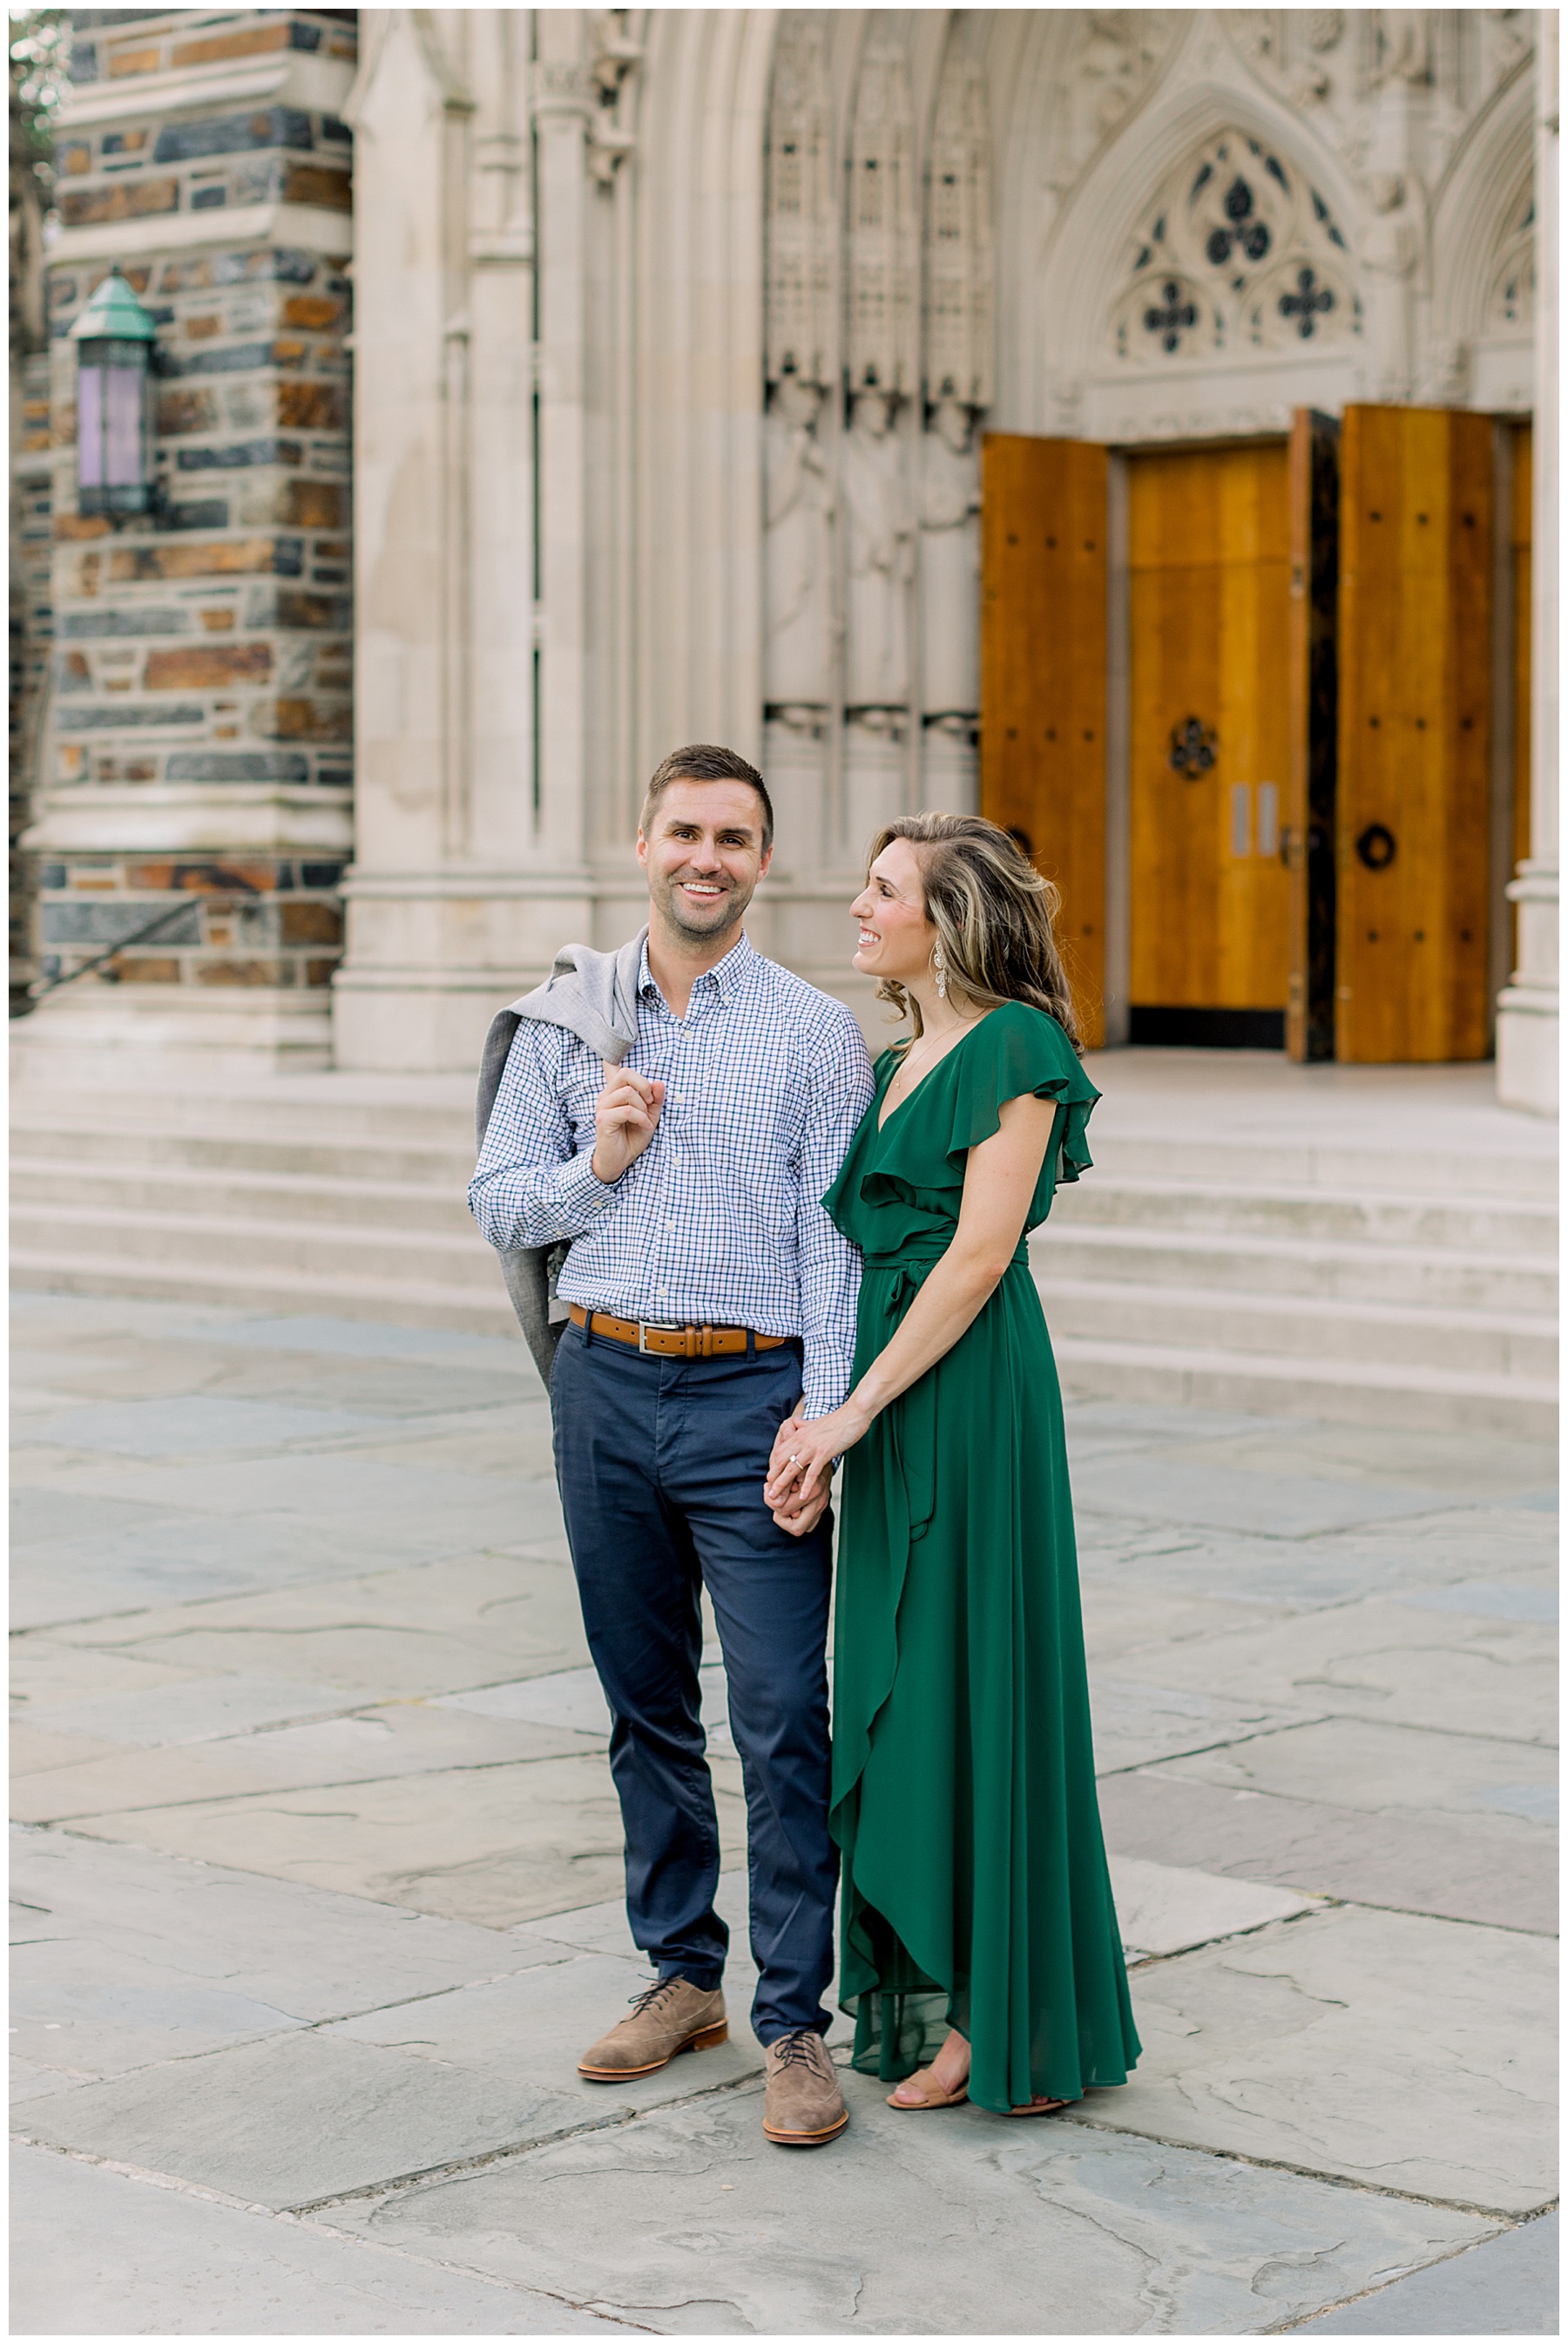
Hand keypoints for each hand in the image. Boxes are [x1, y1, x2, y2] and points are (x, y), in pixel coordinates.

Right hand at [591, 1064, 664, 1183]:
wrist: (620, 1160)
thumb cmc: (633, 1137)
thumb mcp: (650, 1116)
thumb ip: (655, 1100)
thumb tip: (659, 1083)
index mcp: (615, 1092)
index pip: (611, 1069)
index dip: (610, 1060)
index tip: (608, 1058)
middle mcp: (606, 1096)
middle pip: (626, 1073)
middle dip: (644, 1085)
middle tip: (649, 1102)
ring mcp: (603, 1107)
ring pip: (628, 1092)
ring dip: (643, 1107)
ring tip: (645, 1120)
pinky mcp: (603, 1119)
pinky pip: (627, 1110)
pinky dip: (641, 1118)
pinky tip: (644, 1126)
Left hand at [764, 1400, 868, 1533]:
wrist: (854, 1414)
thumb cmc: (838, 1419)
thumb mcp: (815, 1422)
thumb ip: (804, 1425)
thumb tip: (796, 1422)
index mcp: (800, 1434)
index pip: (780, 1452)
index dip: (774, 1466)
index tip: (771, 1479)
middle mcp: (802, 1440)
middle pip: (781, 1461)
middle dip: (773, 1478)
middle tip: (769, 1493)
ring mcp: (812, 1447)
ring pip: (791, 1468)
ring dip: (782, 1484)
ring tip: (776, 1498)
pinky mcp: (824, 1453)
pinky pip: (812, 1472)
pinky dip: (806, 1485)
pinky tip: (803, 1496)